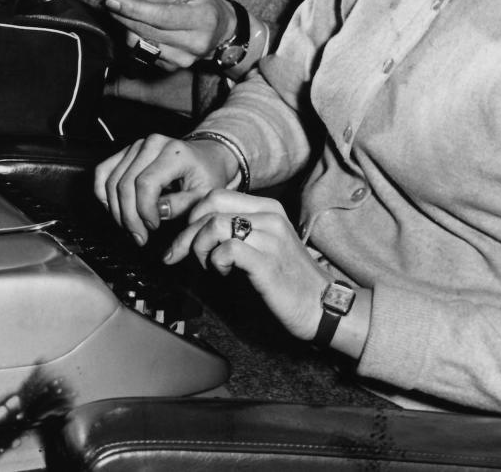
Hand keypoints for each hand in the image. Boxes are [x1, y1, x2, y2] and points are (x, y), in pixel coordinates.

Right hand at [94, 133, 234, 246]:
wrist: (206, 156)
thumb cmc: (207, 175)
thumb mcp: (205, 194)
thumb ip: (181, 205)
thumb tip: (157, 212)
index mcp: (174, 152)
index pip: (146, 184)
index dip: (144, 211)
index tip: (153, 228)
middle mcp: (152, 144)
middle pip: (125, 184)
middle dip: (129, 217)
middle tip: (139, 236)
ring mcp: (136, 146)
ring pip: (111, 181)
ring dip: (116, 210)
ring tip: (130, 227)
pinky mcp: (126, 151)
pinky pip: (103, 171)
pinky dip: (103, 193)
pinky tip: (114, 209)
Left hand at [103, 0, 233, 68]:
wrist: (221, 31)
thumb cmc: (202, 4)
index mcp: (202, 19)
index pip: (162, 16)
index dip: (134, 9)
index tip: (111, 0)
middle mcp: (194, 43)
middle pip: (148, 31)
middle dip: (123, 15)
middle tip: (109, 1)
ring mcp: (184, 60)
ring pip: (141, 43)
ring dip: (127, 26)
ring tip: (124, 12)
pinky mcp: (173, 68)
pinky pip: (144, 52)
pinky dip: (135, 38)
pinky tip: (137, 26)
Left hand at [164, 190, 343, 343]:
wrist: (321, 305)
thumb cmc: (287, 279)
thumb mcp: (262, 246)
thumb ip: (236, 232)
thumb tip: (195, 232)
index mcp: (267, 208)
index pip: (216, 195)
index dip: (191, 215)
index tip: (181, 238)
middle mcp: (269, 216)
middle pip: (211, 205)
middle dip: (187, 231)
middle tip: (179, 254)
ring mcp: (270, 237)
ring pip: (215, 224)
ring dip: (200, 247)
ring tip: (208, 265)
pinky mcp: (267, 262)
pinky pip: (227, 248)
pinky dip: (216, 261)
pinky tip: (225, 273)